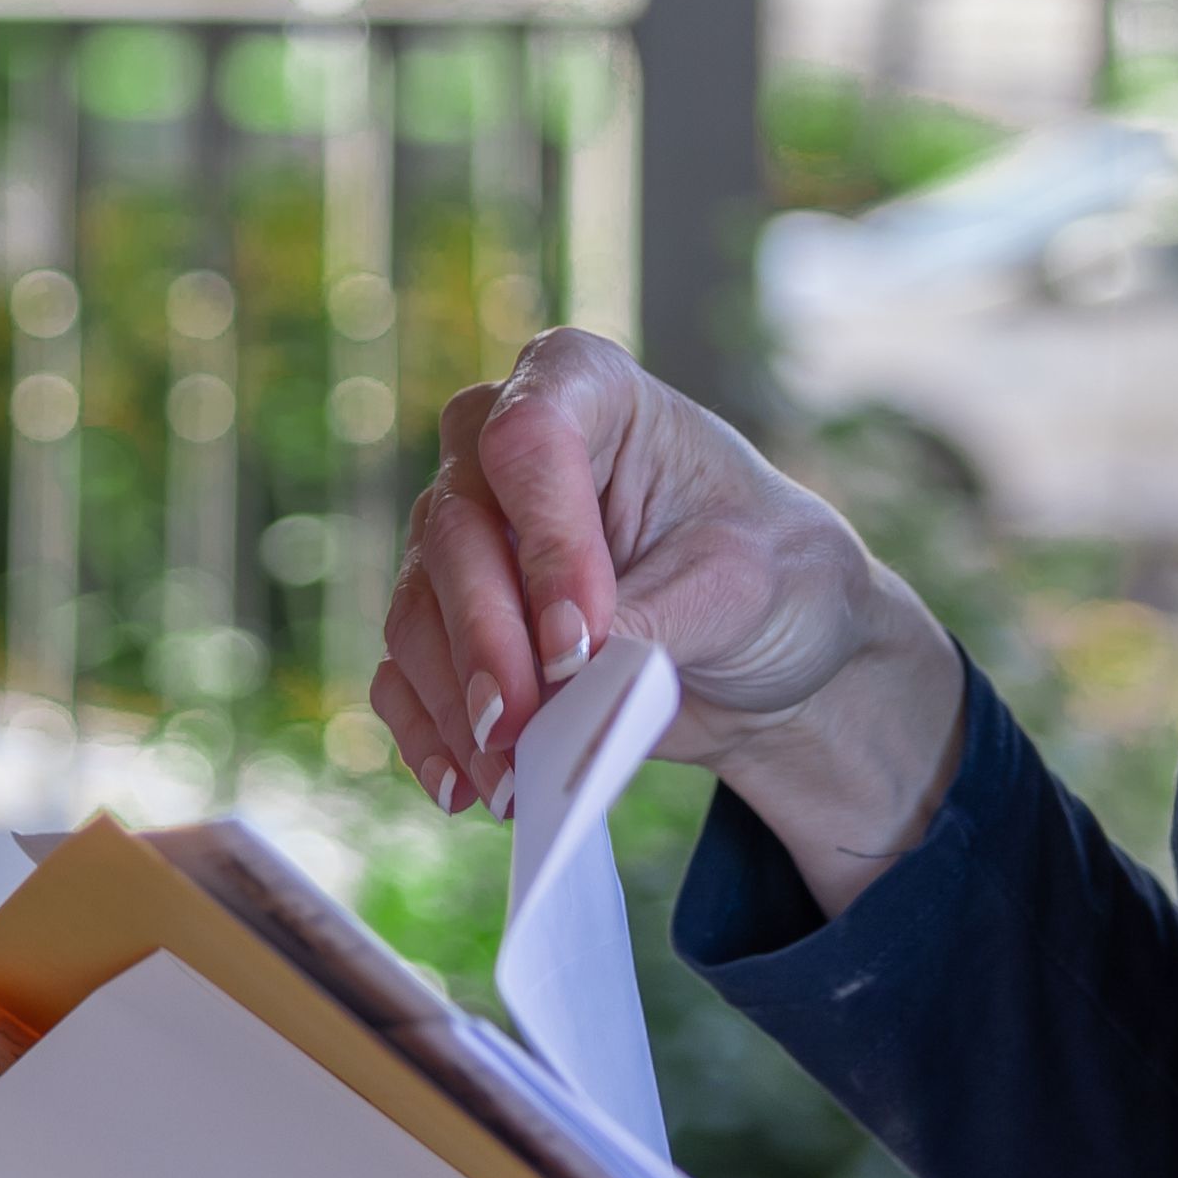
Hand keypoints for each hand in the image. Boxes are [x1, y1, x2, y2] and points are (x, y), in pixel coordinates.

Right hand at [371, 330, 964, 908]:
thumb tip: (566, 679)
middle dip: (486, 640)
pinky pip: (405, 671)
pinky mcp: (446, 618)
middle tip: (521, 725)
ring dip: (457, 702)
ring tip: (508, 781)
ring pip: (419, 606)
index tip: (584, 642)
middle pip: (456, 529)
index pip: (530, 441)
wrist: (762, 649)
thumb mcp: (742, 586)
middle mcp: (497, 446)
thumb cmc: (771, 576)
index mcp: (586, 388)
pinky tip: (465, 788)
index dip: (547, 542)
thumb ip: (656, 618)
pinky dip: (429, 734)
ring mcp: (461, 532)